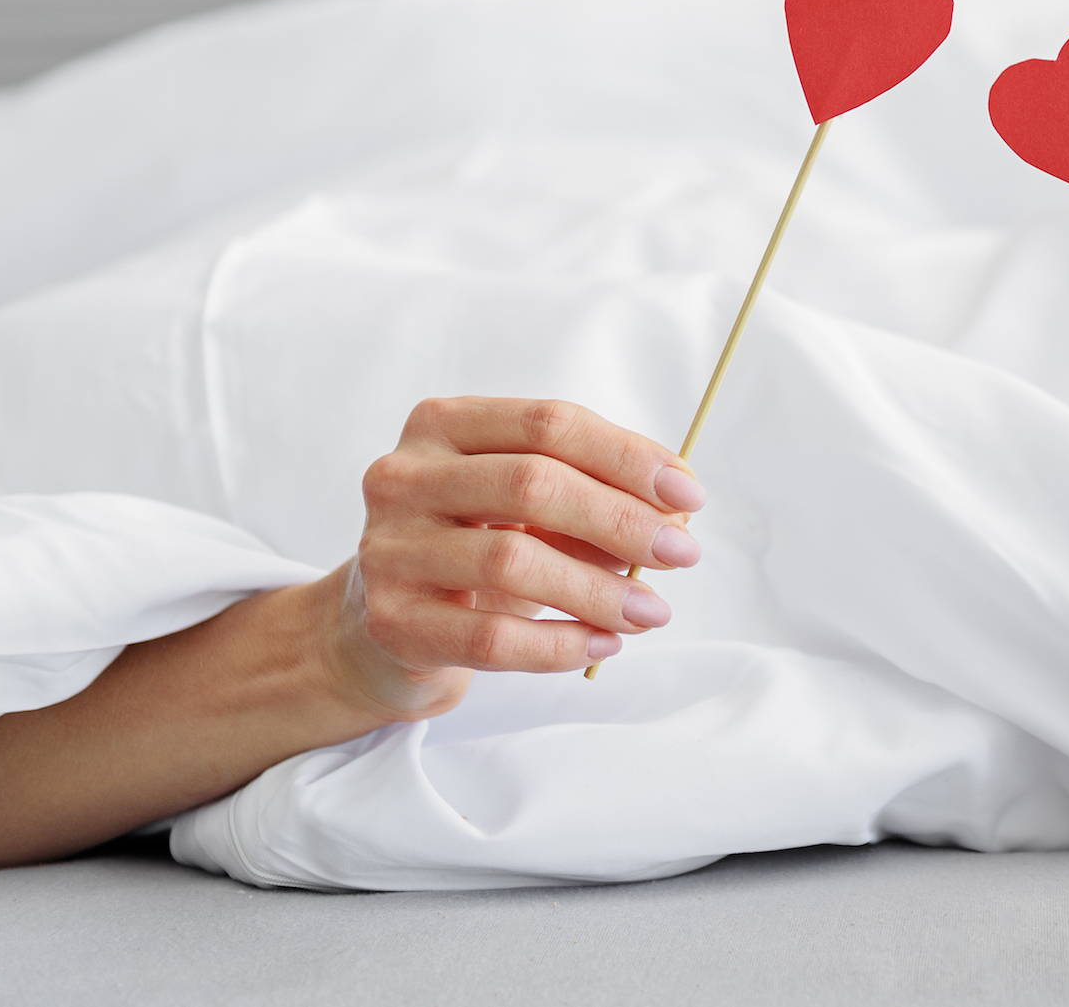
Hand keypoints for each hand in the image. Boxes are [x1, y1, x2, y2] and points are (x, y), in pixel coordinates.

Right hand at [321, 397, 706, 725]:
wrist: (379, 629)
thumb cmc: (472, 551)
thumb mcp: (528, 510)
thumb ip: (594, 495)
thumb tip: (676, 511)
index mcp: (444, 425)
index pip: (549, 423)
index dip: (627, 456)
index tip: (689, 495)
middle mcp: (405, 476)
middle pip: (532, 483)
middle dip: (622, 519)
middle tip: (682, 554)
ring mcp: (389, 548)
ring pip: (512, 561)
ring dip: (599, 589)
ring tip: (651, 612)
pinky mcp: (391, 622)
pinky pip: (490, 637)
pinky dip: (559, 643)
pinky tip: (602, 645)